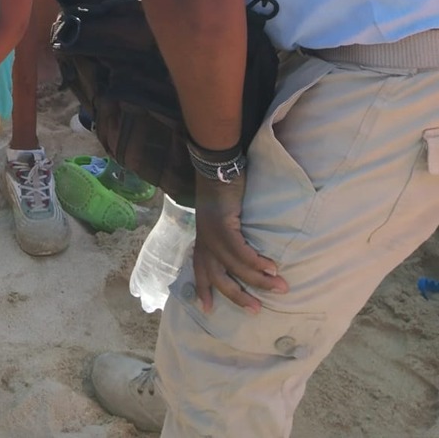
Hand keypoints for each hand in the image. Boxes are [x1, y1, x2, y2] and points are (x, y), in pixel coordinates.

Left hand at [192, 171, 288, 313]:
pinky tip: (271, 269)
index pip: (200, 269)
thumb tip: (241, 250)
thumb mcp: (218, 217)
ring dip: (257, 280)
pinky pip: (241, 252)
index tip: (206, 310)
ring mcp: (212, 234)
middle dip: (237, 295)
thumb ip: (225, 235)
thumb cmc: (220, 189)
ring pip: (234, 267)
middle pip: (218, 277)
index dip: (202, 289)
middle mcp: (204, 240)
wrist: (216, 167)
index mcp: (203, 239)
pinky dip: (256, 262)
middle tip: (255, 310)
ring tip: (279, 288)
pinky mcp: (223, 226)